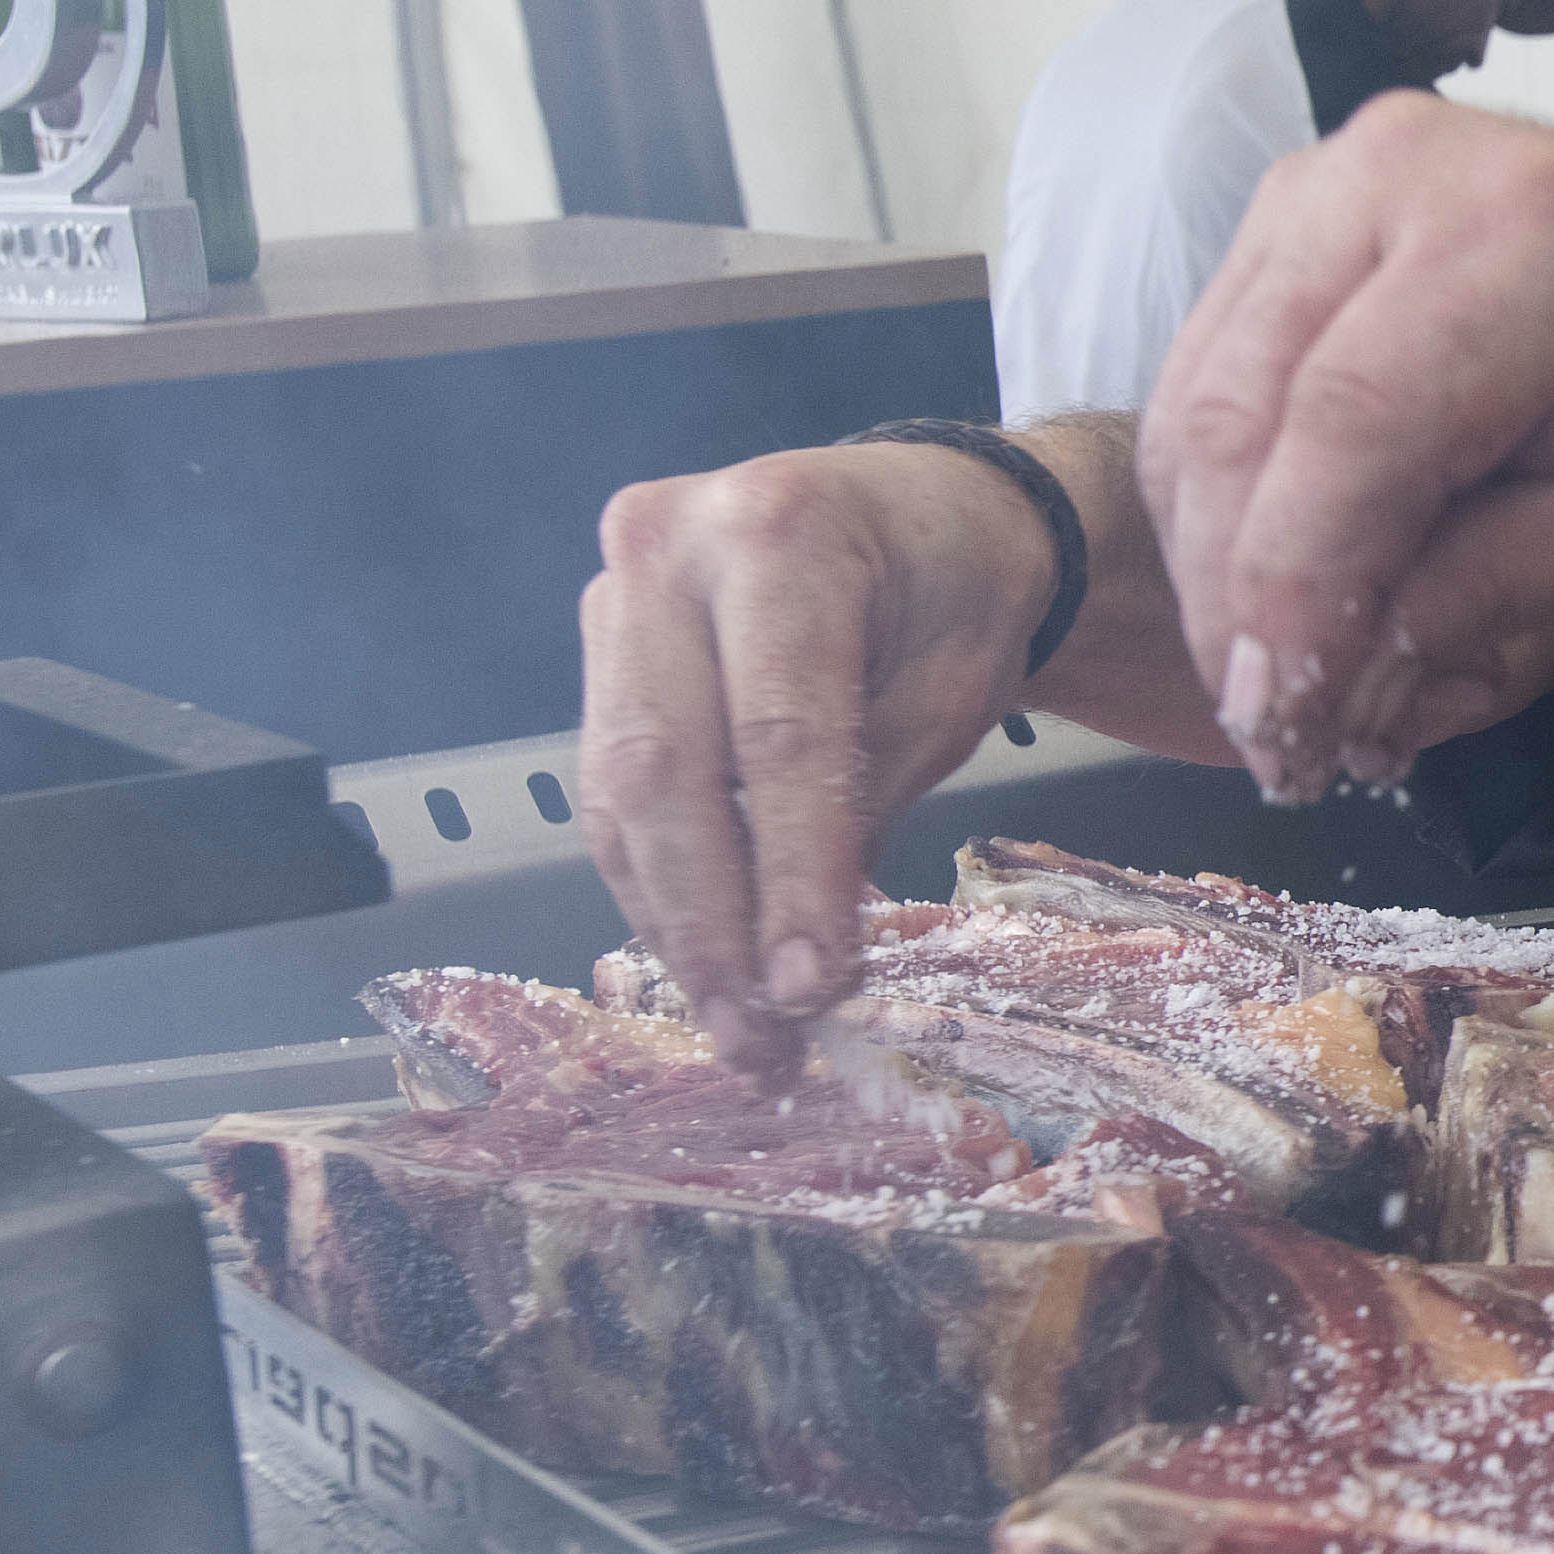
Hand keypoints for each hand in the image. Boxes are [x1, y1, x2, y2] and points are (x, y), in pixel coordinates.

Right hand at [573, 443, 1048, 1070]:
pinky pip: (610, 789)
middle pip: (665, 768)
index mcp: (781, 532)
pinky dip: (656, 887)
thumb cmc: (954, 598)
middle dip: (710, 924)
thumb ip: (861, 810)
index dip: (788, 875)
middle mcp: (670, 547)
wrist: (927, 515)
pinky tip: (703, 965)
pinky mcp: (599, 646)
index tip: (810, 989)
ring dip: (673, 926)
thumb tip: (799, 971)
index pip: (776, 736)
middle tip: (759, 1037)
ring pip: (619, 792)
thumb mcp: (946, 696)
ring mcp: (617, 592)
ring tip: (736, 1030)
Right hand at [1142, 93, 1553, 797]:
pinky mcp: (1280, 218)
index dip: (1293, 586)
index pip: (1355, 421)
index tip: (1280, 721)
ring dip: (1213, 567)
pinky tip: (1269, 596)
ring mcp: (1322, 183)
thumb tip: (1327, 686)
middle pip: (1244, 413)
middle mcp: (1399, 175)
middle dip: (1237, 602)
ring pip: (1196, 404)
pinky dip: (1219, 507)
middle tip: (1273, 742)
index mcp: (1528, 235)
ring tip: (1276, 689)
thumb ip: (1480, 596)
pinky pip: (1201, 381)